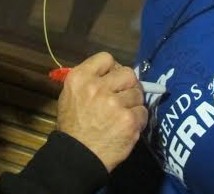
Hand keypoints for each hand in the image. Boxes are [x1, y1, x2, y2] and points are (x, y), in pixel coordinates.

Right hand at [56, 52, 147, 171]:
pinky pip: (143, 111)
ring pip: (138, 92)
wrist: (77, 156)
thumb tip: (113, 73)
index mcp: (80, 77)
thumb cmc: (73, 125)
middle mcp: (97, 87)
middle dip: (128, 85)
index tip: (113, 80)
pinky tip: (127, 126)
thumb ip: (89, 80)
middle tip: (123, 96)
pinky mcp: (128, 120)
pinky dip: (138, 119)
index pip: (106, 58)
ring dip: (133, 103)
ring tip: (123, 113)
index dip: (112, 69)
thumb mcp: (70, 95)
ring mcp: (114, 103)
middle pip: (128, 73)